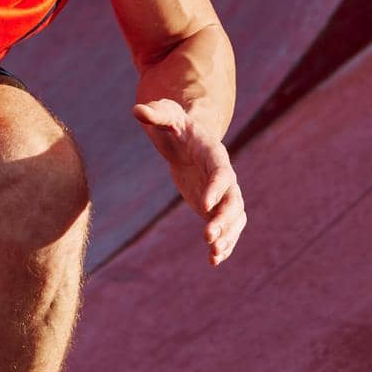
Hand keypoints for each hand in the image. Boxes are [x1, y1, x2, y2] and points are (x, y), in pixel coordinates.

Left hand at [133, 99, 245, 265]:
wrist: (186, 139)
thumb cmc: (176, 125)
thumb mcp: (166, 115)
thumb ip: (156, 113)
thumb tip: (137, 110)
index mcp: (215, 154)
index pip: (222, 173)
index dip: (216, 188)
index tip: (204, 205)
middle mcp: (225, 176)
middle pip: (234, 200)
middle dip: (225, 220)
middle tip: (208, 237)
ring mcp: (222, 193)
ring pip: (235, 218)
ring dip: (229, 236)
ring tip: (214, 254)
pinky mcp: (215, 207)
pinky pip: (226, 228)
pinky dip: (224, 244)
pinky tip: (214, 261)